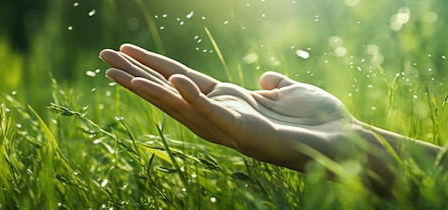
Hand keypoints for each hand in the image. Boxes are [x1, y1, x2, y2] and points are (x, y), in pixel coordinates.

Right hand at [99, 44, 355, 170]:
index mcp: (231, 101)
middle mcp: (224, 114)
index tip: (127, 51)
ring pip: (181, 107)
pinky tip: (174, 82)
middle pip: (171, 92)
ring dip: (150, 91)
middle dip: (137, 76)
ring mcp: (231, 125)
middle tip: (102, 59)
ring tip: (117, 74)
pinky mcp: (244, 133)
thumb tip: (266, 77)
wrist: (345, 138)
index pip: (183, 80)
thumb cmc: (321, 118)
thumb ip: (274, 83)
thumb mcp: (291, 91)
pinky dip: (193, 99)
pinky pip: (213, 114)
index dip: (155, 66)